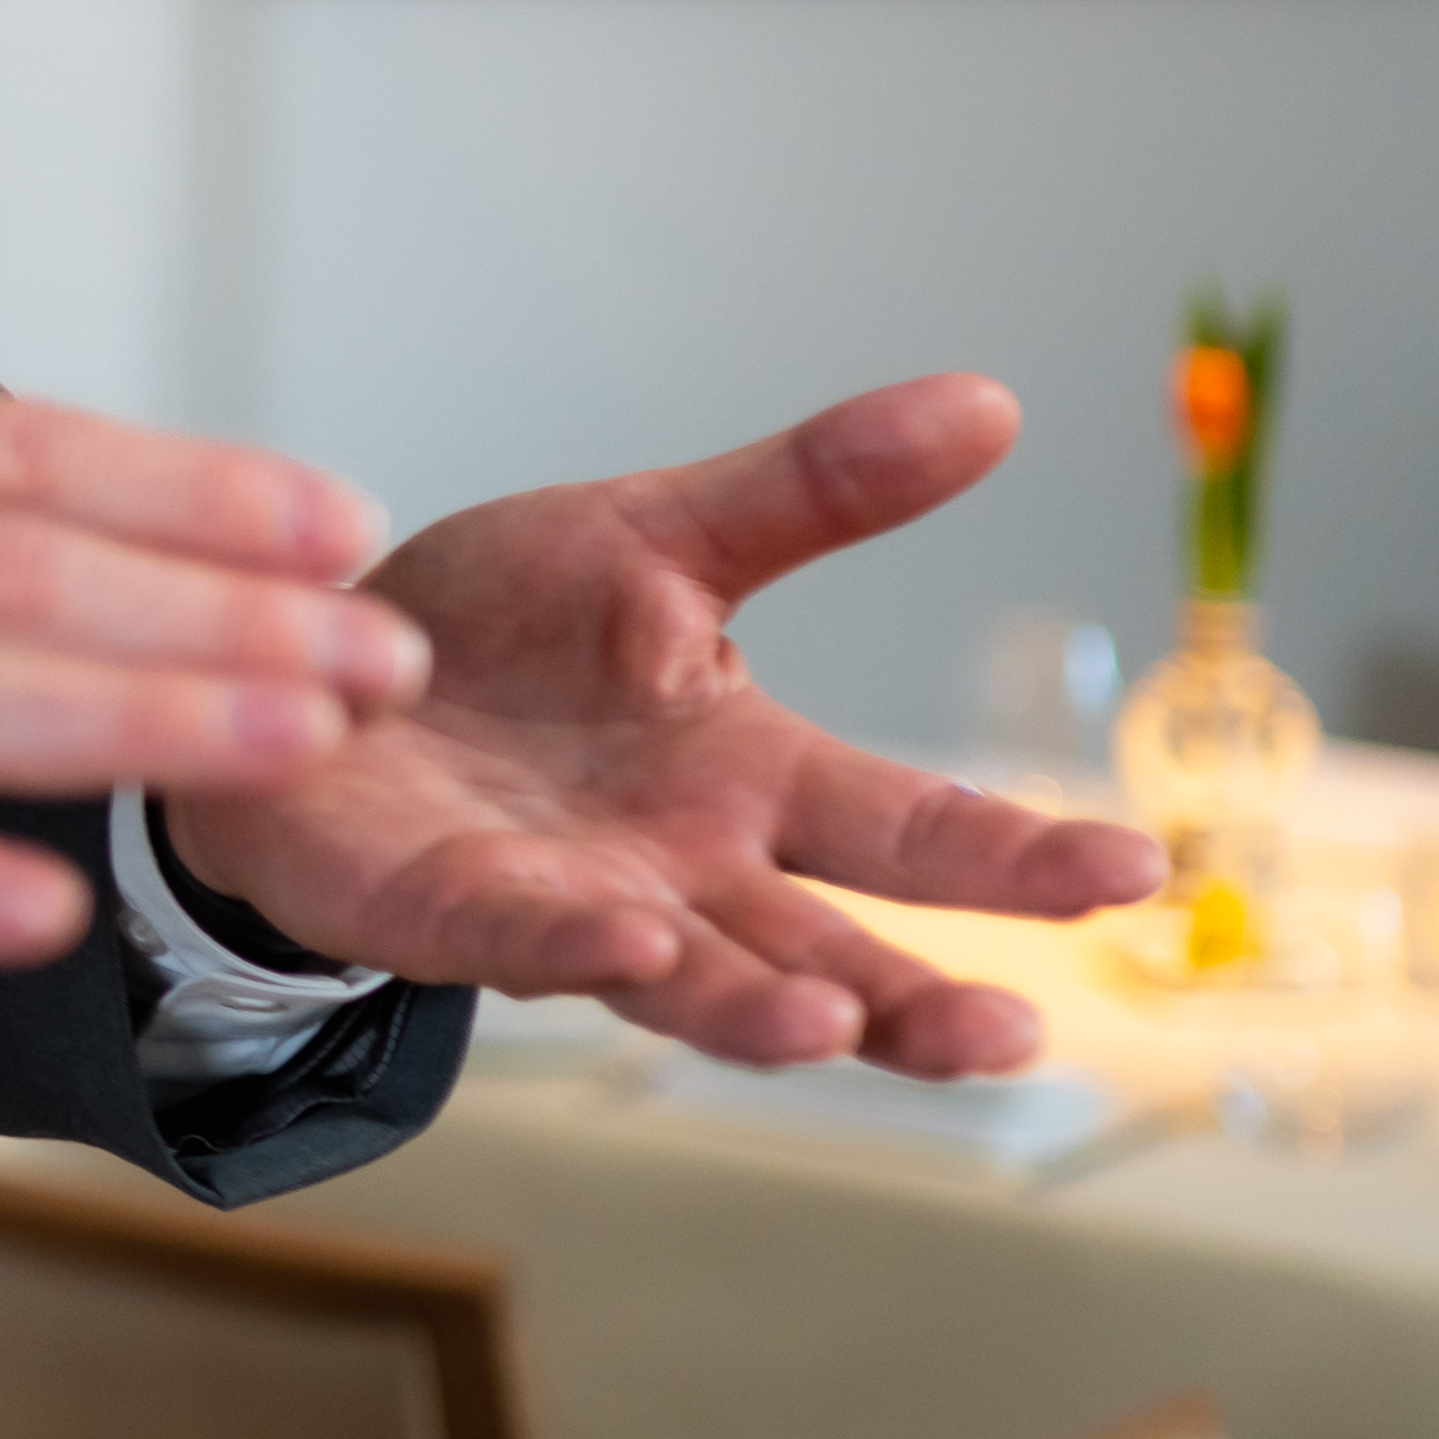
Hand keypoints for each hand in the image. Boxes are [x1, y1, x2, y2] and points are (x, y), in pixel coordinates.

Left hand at [157, 377, 1159, 1077]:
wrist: (306, 671)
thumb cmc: (499, 633)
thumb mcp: (658, 539)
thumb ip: (813, 492)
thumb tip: (989, 401)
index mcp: (749, 777)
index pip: (907, 824)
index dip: (1016, 857)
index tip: (1133, 867)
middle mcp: (678, 870)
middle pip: (824, 951)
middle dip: (915, 1002)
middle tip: (1009, 1037)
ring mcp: (563, 908)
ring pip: (684, 983)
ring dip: (759, 1012)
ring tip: (831, 1029)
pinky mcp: (435, 911)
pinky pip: (507, 938)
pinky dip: (565, 945)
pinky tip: (625, 941)